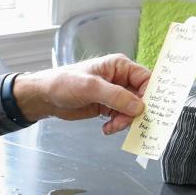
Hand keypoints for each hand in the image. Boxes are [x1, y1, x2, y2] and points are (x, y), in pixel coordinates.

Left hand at [12, 55, 150, 135]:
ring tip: (111, 127)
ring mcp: (114, 94)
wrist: (44, 97)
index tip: (147, 110)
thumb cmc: (63, 83)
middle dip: (136, 112)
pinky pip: (122, 117)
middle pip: (142, 97)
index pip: (146, 78)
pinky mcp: (107, 107)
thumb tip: (139, 106)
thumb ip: (116, 96)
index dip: (150, 94)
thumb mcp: (90, 87)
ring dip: (125, 121)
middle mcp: (120, 79)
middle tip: (125, 122)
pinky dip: (117, 125)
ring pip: (132, 110)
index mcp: (119, 66)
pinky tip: (106, 128)